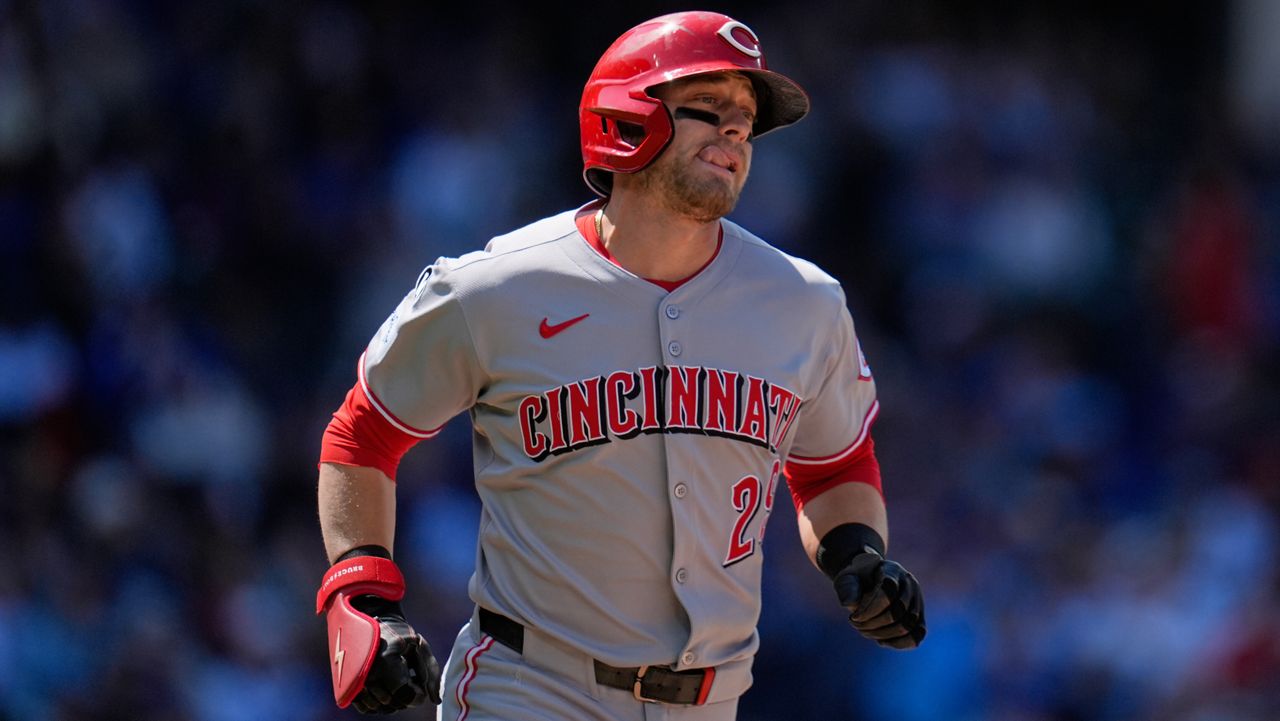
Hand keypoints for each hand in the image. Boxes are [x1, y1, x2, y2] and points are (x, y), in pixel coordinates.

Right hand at [347, 595, 441, 713]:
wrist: (368, 624)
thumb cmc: (397, 634)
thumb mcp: (417, 644)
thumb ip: (430, 670)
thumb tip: (435, 699)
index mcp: (385, 660)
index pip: (405, 694)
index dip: (417, 694)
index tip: (418, 685)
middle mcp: (366, 674)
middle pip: (394, 703)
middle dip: (406, 695)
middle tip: (406, 678)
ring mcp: (354, 681)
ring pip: (381, 708)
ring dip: (393, 700)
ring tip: (395, 681)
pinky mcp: (347, 687)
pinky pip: (367, 708)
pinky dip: (378, 703)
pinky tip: (384, 688)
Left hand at [833, 550, 925, 648]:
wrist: (868, 582)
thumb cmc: (857, 580)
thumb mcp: (847, 578)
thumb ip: (847, 588)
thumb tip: (849, 604)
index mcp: (892, 570)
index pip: (888, 591)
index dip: (870, 608)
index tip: (853, 616)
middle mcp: (909, 584)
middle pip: (897, 611)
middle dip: (873, 623)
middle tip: (855, 624)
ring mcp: (917, 601)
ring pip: (906, 625)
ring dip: (882, 634)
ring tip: (864, 630)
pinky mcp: (919, 617)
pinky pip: (916, 636)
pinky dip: (898, 643)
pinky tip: (881, 640)